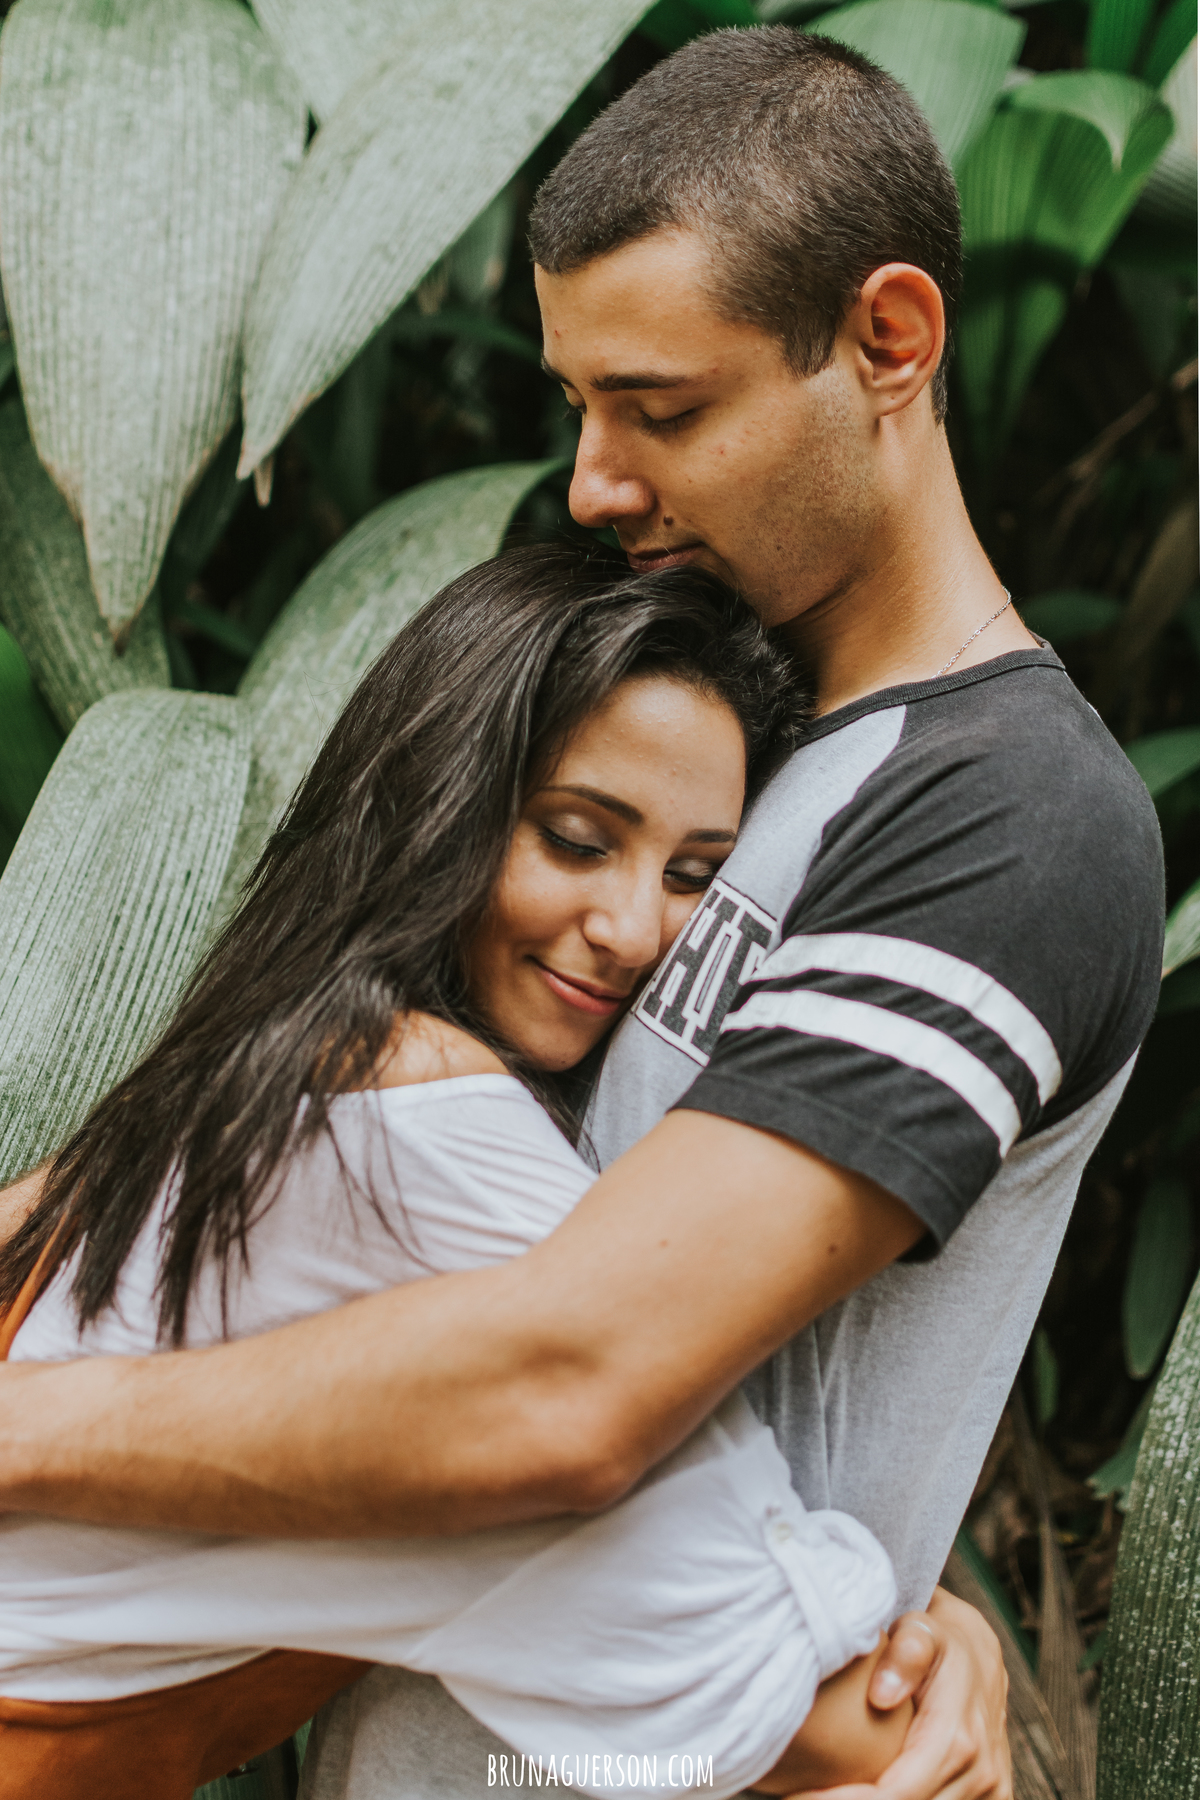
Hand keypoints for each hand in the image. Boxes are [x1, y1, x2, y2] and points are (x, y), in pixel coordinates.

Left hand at [786, 1588, 1010, 1799]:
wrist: (979, 1656)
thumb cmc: (938, 1641)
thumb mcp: (921, 1630)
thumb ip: (906, 1652)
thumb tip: (882, 1695)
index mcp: (958, 1740)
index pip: (895, 1794)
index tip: (797, 1797)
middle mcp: (979, 1774)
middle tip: (795, 1797)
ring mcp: (989, 1792)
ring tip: (818, 1793)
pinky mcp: (990, 1799)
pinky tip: (858, 1793)